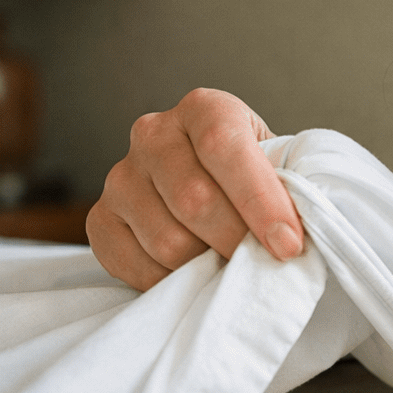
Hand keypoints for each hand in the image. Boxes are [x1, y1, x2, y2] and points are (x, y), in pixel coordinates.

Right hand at [88, 89, 303, 289]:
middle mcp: (154, 134)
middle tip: (262, 262)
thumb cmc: (257, 183)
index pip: (224, 146)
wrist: (218, 194)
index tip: (288, 245)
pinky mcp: (101, 220)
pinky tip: (194, 273)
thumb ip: (288, 189)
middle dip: (237, 242)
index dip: (259, 201)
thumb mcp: (281, 169)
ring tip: (227, 262)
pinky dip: (173, 282)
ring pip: (168, 241)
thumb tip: (290, 236)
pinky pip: (136, 266)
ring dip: (207, 265)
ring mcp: (121, 178)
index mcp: (204, 110)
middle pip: (194, 200)